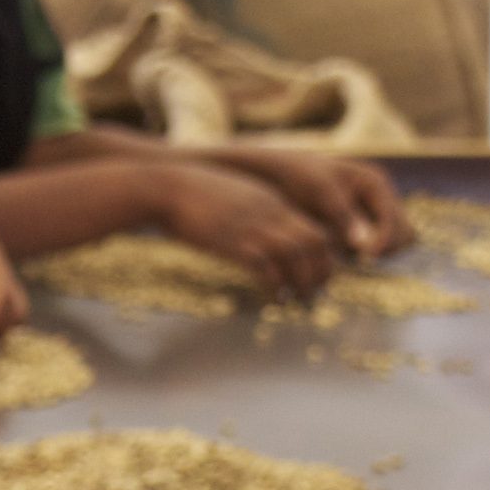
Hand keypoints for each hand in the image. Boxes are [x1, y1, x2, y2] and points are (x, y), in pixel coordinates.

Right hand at [160, 167, 340, 301]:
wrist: (166, 189)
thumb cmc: (195, 197)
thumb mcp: (236, 200)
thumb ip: (255, 213)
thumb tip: (264, 237)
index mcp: (273, 202)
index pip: (315, 228)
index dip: (324, 256)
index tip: (321, 276)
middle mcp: (270, 213)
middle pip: (316, 241)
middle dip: (322, 271)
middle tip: (315, 293)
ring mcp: (253, 226)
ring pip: (297, 256)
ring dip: (304, 283)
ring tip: (301, 300)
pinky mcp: (234, 243)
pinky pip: (267, 269)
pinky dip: (276, 288)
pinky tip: (275, 300)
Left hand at [226, 148, 407, 259]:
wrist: (278, 174)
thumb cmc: (297, 176)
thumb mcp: (319, 191)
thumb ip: (344, 217)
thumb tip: (365, 247)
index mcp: (375, 183)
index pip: (396, 221)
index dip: (384, 241)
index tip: (363, 257)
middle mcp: (379, 199)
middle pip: (403, 235)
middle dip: (384, 248)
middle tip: (357, 258)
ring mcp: (371, 213)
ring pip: (392, 244)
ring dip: (376, 252)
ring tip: (347, 254)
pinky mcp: (359, 227)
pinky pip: (373, 248)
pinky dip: (362, 253)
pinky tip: (340, 252)